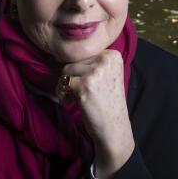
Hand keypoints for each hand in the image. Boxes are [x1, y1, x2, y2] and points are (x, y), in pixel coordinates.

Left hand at [61, 50, 134, 178]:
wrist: (114, 127)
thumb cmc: (107, 101)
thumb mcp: (107, 74)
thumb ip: (93, 61)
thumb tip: (64, 50)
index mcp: (112, 55)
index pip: (84, 53)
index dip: (80, 69)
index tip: (86, 83)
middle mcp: (105, 60)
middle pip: (74, 60)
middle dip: (72, 76)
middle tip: (80, 92)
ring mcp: (95, 72)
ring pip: (66, 69)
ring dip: (66, 85)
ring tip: (76, 97)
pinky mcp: (84, 85)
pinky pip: (63, 82)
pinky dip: (64, 94)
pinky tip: (74, 102)